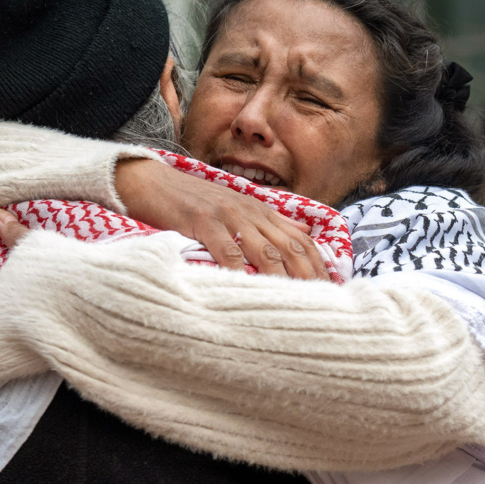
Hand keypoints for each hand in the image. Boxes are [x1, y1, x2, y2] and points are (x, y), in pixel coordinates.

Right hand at [116, 159, 327, 279]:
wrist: (152, 181)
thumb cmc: (193, 201)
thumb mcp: (237, 208)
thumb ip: (272, 222)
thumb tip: (306, 234)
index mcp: (261, 211)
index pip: (301, 240)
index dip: (319, 265)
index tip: (332, 289)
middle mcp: (250, 211)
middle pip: (289, 247)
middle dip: (309, 275)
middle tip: (322, 302)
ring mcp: (227, 215)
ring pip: (264, 249)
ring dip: (283, 276)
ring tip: (296, 300)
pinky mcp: (203, 221)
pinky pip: (227, 249)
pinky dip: (239, 269)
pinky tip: (248, 288)